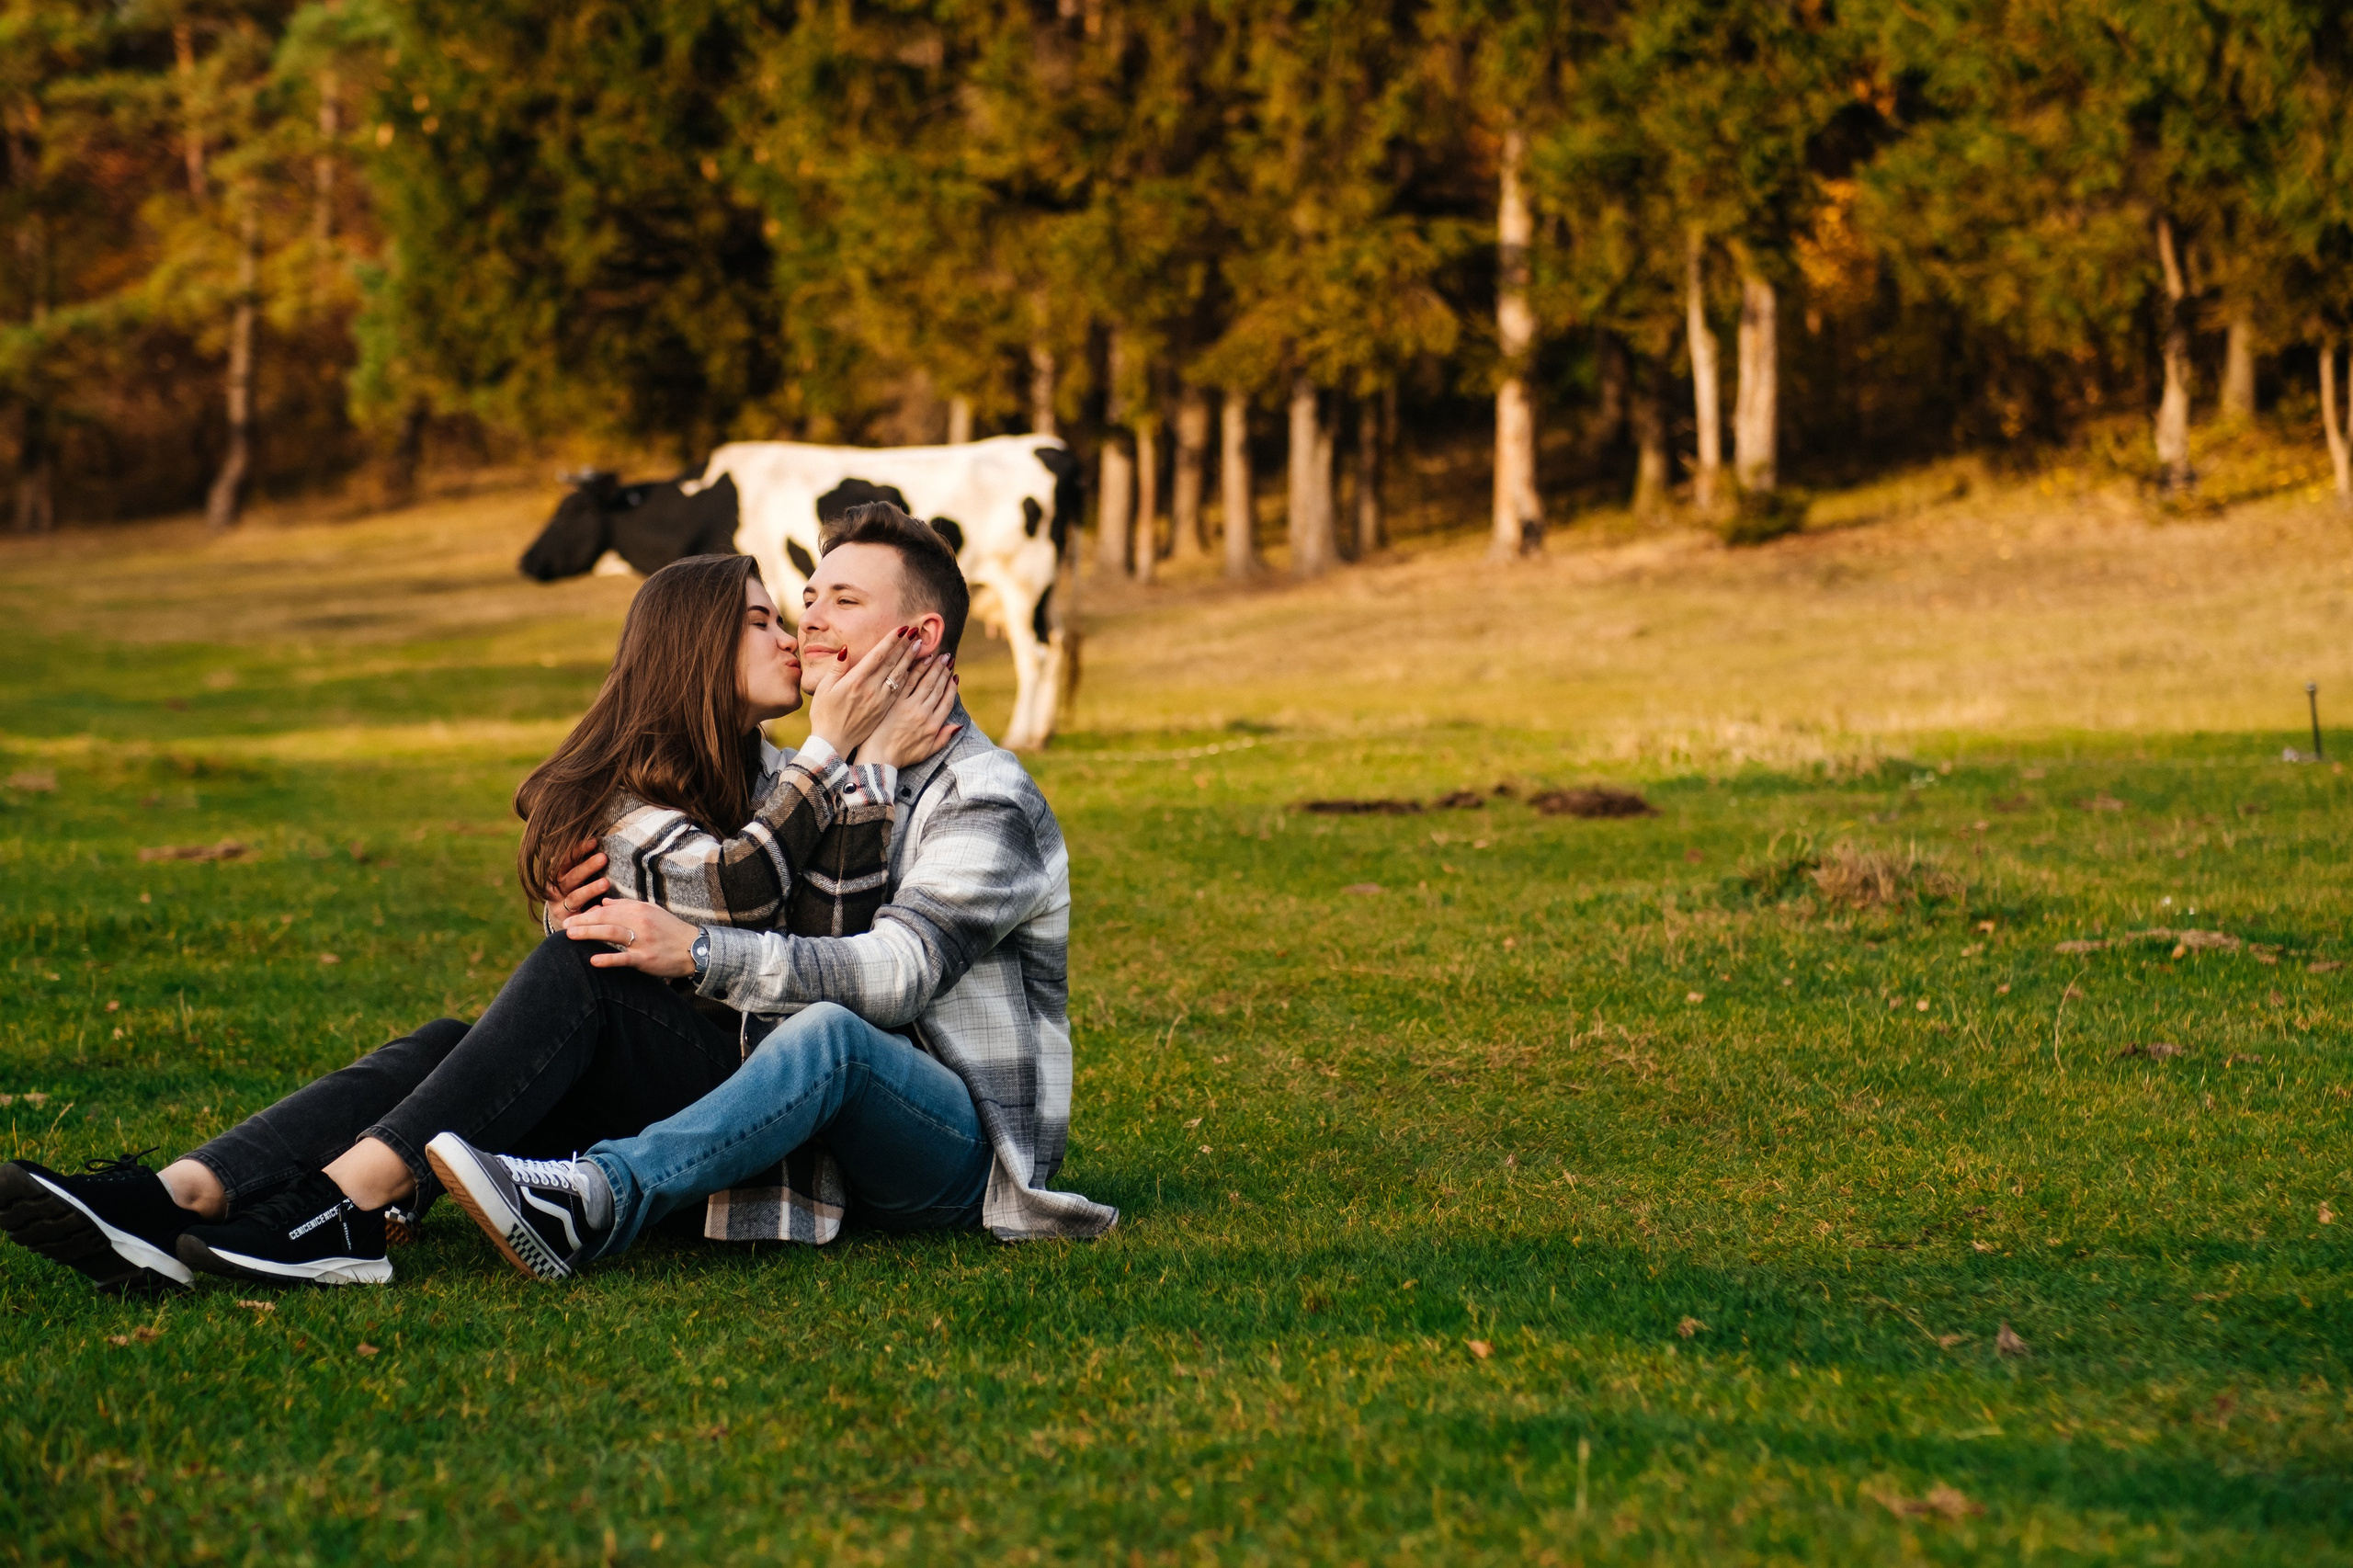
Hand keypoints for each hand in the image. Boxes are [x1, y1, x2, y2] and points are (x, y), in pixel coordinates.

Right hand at [546, 838, 609, 920]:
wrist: (563, 924)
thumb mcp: (572, 878)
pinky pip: (579, 918)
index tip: (594, 841)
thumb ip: (582, 864)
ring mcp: (560, 907)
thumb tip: (600, 841)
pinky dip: (588, 913)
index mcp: (556, 876)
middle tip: (603, 857)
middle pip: (571, 877)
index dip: (578, 850)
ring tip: (606, 883)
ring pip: (575, 898)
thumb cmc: (573, 893)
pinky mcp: (568, 923)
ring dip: (589, 889)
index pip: (566, 861)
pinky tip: (599, 907)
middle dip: (587, 867)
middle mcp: (555, 890)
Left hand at [562, 898, 698, 977]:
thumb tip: (604, 901)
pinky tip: (593, 960)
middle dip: (582, 921)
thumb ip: (626, 905)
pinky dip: (608, 959)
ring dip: (589, 933)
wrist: (695, 948)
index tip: (571, 918)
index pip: (607, 908)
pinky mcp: (646, 959)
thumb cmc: (670, 930)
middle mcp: (640, 922)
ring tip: (570, 935)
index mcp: (639, 909)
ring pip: (611, 933)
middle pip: (605, 918)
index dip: (587, 913)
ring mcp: (643, 940)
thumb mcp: (651, 911)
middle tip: (564, 926)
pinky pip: (624, 958)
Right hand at [806, 626, 922, 757]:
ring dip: (912, 660)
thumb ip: (836, 668)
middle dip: (905, 646)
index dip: (891, 641)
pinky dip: (910, 678)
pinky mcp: (885, 710)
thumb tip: (846, 649)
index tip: (902, 629)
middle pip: (893, 663)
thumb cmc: (825, 714)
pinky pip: (901, 690)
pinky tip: (917, 670)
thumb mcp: (823, 689)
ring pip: (900, 676)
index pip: (878, 655)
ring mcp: (880, 701)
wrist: (834, 743)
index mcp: (856, 681)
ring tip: (921, 647)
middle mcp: (871, 690)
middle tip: (917, 632)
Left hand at [864, 654, 961, 767]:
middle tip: (947, 657)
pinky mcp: (894, 702)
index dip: (952, 688)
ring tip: (937, 655)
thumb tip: (958, 725)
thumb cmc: (902, 757)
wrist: (878, 758)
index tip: (955, 676)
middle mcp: (924, 714)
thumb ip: (944, 738)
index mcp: (933, 726)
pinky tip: (920, 660)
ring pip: (924, 682)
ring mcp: (909, 707)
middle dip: (943, 671)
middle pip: (936, 688)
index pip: (946, 701)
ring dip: (932, 667)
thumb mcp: (927, 752)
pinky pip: (907, 682)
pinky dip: (915, 670)